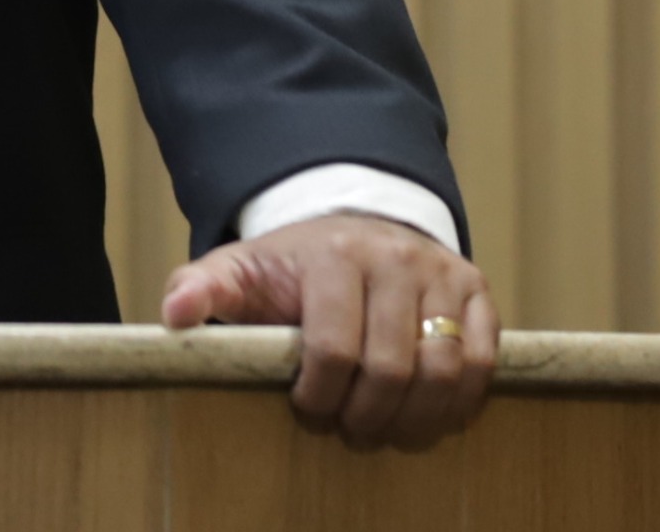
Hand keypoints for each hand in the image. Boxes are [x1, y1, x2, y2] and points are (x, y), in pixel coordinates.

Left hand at [159, 212, 496, 449]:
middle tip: (351, 434)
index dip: (321, 398)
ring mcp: (441, 271)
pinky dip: (460, 401)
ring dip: (417, 420)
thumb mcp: (240, 269)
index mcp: (332, 254)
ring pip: (444, 368)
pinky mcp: (476, 288)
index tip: (307, 413)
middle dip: (368, 417)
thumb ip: (202, 289)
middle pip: (393, 367)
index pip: (335, 347)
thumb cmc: (292, 266)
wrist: (354, 225)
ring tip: (388, 434)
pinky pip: (485, 359)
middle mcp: (393, 257)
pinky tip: (430, 417)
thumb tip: (174, 315)